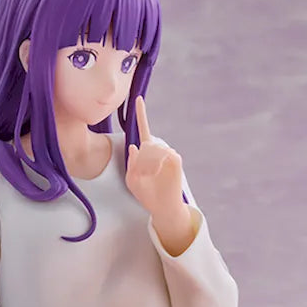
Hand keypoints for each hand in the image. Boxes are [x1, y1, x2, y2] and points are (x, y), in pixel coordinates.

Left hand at [127, 96, 197, 256]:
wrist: (162, 207)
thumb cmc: (146, 194)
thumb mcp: (131, 181)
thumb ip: (131, 164)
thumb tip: (134, 146)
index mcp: (146, 153)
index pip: (144, 130)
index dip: (141, 114)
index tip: (138, 99)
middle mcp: (158, 150)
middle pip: (146, 143)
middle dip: (141, 159)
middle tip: (142, 175)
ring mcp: (168, 154)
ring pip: (154, 148)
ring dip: (148, 163)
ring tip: (149, 176)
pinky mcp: (176, 160)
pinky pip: (165, 154)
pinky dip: (157, 163)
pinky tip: (157, 173)